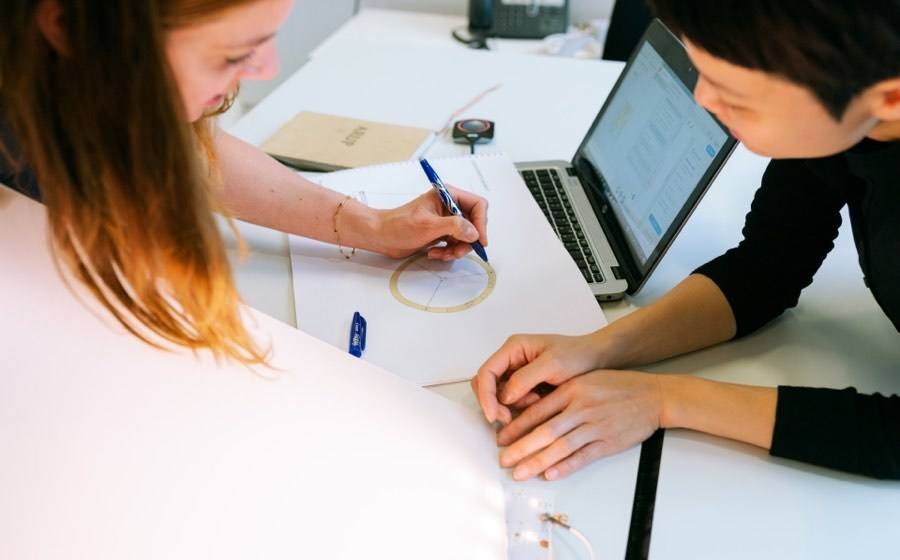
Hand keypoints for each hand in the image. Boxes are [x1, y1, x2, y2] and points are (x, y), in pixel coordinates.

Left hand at [375, 185, 487, 259]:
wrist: (381, 236)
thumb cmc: (399, 225)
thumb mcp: (428, 225)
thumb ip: (454, 227)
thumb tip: (474, 232)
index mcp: (448, 195)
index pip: (478, 205)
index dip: (481, 223)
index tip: (479, 240)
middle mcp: (450, 207)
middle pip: (474, 224)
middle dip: (467, 240)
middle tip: (457, 251)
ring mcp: (446, 221)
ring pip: (466, 237)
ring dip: (457, 249)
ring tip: (442, 254)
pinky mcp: (441, 233)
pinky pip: (456, 244)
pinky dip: (449, 252)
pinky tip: (435, 253)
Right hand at [471, 332, 607, 424]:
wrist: (596, 360)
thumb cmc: (578, 356)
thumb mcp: (553, 364)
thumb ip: (525, 378)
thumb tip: (504, 397)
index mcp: (514, 348)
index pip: (486, 372)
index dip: (485, 395)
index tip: (493, 415)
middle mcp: (511, 359)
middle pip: (486, 384)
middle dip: (494, 403)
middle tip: (508, 419)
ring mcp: (517, 372)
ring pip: (498, 395)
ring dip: (510, 405)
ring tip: (536, 402)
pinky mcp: (525, 385)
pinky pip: (512, 400)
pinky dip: (520, 407)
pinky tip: (539, 403)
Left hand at [497, 370, 662, 480]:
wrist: (653, 396)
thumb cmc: (617, 386)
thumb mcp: (584, 380)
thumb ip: (560, 395)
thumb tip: (530, 411)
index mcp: (572, 390)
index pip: (537, 411)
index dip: (516, 427)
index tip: (501, 438)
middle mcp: (581, 408)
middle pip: (544, 432)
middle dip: (520, 448)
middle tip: (503, 459)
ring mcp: (595, 426)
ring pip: (560, 447)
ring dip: (537, 462)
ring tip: (519, 473)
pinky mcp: (608, 443)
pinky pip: (583, 457)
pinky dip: (565, 467)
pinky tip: (550, 475)